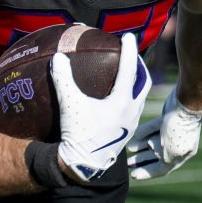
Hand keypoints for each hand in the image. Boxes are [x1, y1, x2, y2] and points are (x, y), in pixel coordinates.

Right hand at [52, 34, 148, 182]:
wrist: (83, 165)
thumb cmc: (79, 135)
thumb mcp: (69, 104)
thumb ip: (63, 79)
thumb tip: (57, 57)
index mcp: (122, 102)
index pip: (129, 70)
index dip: (129, 51)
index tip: (129, 36)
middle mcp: (132, 111)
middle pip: (144, 82)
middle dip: (140, 66)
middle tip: (133, 55)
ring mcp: (131, 123)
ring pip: (141, 97)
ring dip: (137, 83)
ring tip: (128, 74)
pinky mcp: (126, 132)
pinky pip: (134, 108)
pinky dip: (130, 97)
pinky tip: (117, 98)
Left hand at [124, 88, 201, 180]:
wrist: (187, 103)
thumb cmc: (179, 130)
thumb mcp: (171, 153)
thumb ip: (164, 162)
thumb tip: (155, 161)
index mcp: (182, 154)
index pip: (164, 169)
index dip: (148, 172)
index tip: (134, 175)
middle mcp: (178, 144)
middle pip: (158, 155)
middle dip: (142, 160)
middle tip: (129, 163)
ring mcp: (173, 130)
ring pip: (155, 141)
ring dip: (142, 146)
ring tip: (129, 148)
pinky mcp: (168, 118)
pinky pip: (155, 127)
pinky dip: (146, 131)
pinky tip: (136, 134)